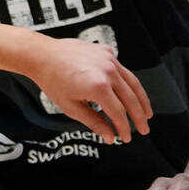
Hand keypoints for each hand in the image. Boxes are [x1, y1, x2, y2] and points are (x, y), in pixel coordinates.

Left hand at [30, 37, 151, 143]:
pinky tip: (130, 93)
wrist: (41, 55)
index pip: (119, 113)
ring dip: (141, 99)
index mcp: (98, 87)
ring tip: (146, 113)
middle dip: (139, 117)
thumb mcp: (70, 107)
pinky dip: (128, 83)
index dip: (125, 128)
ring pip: (133, 82)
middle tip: (144, 130)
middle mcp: (107, 71)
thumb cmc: (52, 80)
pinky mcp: (107, 51)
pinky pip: (122, 70)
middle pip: (131, 99)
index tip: (126, 138)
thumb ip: (94, 122)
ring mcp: (109, 59)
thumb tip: (110, 137)